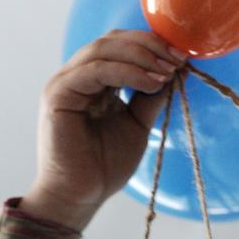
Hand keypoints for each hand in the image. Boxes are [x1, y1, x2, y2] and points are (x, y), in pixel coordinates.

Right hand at [20, 29, 186, 231]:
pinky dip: (126, 72)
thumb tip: (174, 73)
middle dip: (149, 46)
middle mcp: (76, 77)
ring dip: (141, 56)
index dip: (151, 46)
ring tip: (167, 71)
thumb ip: (149, 98)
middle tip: (177, 59)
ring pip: (104, 50)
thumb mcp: (136, 125)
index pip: (120, 47)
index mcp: (92, 82)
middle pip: (112, 41)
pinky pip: (96, 71)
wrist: (80, 198)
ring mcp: (64, 83)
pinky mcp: (58, 94)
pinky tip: (150, 83)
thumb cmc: (104, 168)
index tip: (180, 57)